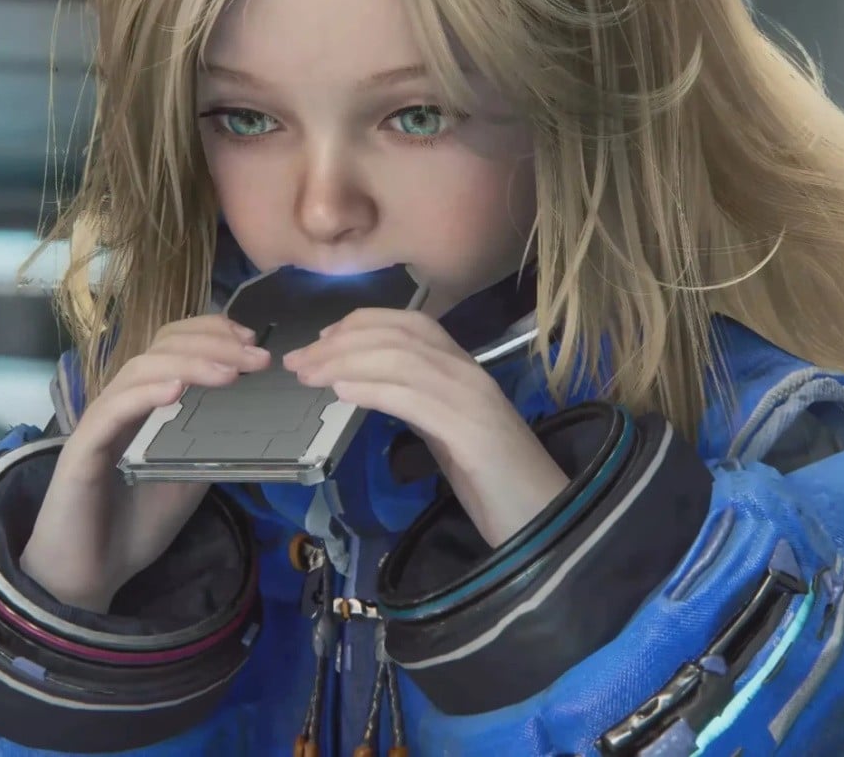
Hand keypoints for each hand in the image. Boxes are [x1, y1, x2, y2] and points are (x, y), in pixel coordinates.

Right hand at [20, 314, 271, 611]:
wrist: (90, 574)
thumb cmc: (135, 526)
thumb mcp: (188, 477)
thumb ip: (209, 443)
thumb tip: (253, 416)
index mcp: (146, 404)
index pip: (173, 347)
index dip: (211, 334)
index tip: (252, 342)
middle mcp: (121, 402)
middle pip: (160, 348)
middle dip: (212, 344)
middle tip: (256, 357)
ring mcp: (100, 421)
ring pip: (140, 370)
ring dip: (189, 364)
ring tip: (228, 373)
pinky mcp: (82, 448)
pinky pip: (114, 409)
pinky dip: (146, 394)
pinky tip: (177, 390)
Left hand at [281, 309, 569, 547]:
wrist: (545, 520)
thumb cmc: (497, 483)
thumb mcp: (449, 432)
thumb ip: (419, 405)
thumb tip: (370, 387)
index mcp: (466, 370)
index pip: (412, 324)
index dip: (362, 323)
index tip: (322, 339)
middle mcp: (470, 374)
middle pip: (400, 336)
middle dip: (342, 342)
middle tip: (298, 361)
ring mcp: (473, 400)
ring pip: (403, 360)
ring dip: (346, 362)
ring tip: (309, 375)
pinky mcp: (471, 433)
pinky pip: (414, 398)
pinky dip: (374, 388)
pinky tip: (343, 393)